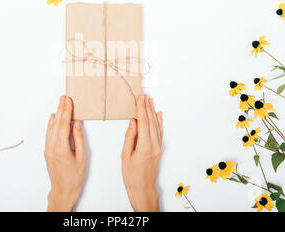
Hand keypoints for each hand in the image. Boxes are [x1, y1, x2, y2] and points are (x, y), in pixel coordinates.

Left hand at [45, 96, 86, 210]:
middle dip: (61, 109)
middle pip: (56, 123)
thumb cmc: (74, 176)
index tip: (68, 101)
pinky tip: (53, 117)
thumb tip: (76, 123)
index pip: (63, 124)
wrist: (63, 189)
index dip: (66, 111)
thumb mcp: (82, 157)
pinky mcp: (47, 151)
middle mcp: (52, 147)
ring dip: (56, 114)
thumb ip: (79, 138)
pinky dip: (51, 124)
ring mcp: (48, 149)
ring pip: (51, 127)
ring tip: (60, 103)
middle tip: (64, 97)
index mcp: (61, 148)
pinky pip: (48, 134)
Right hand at [121, 94, 162, 211]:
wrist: (143, 188)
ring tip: (150, 101)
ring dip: (152, 112)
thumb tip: (133, 123)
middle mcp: (153, 145)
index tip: (140, 99)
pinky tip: (158, 115)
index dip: (141, 109)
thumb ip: (129, 137)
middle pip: (151, 122)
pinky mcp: (159, 149)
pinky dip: (159, 122)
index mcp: (144, 146)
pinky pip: (159, 132)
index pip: (143, 123)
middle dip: (147, 107)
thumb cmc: (132, 175)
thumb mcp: (125, 156)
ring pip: (156, 126)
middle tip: (144, 96)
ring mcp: (158, 147)